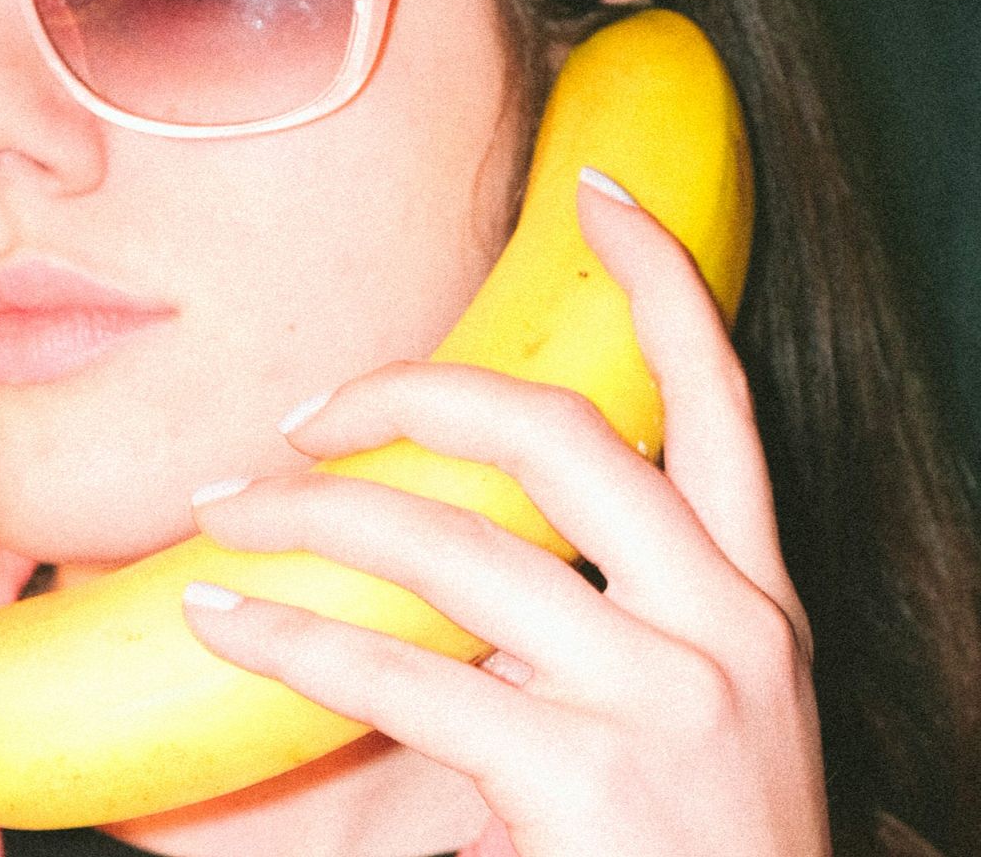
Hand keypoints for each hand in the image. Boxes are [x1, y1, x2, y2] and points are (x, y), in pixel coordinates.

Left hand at [181, 178, 830, 855]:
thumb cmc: (702, 854)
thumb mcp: (698, 714)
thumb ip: (600, 620)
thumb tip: (443, 557)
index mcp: (757, 596)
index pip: (720, 397)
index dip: (661, 279)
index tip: (594, 190)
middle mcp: (727, 627)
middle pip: (560, 434)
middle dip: (414, 392)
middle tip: (306, 410)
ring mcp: (662, 699)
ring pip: (454, 548)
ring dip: (315, 515)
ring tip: (223, 513)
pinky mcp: (584, 777)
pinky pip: (402, 678)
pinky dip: (293, 641)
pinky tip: (224, 624)